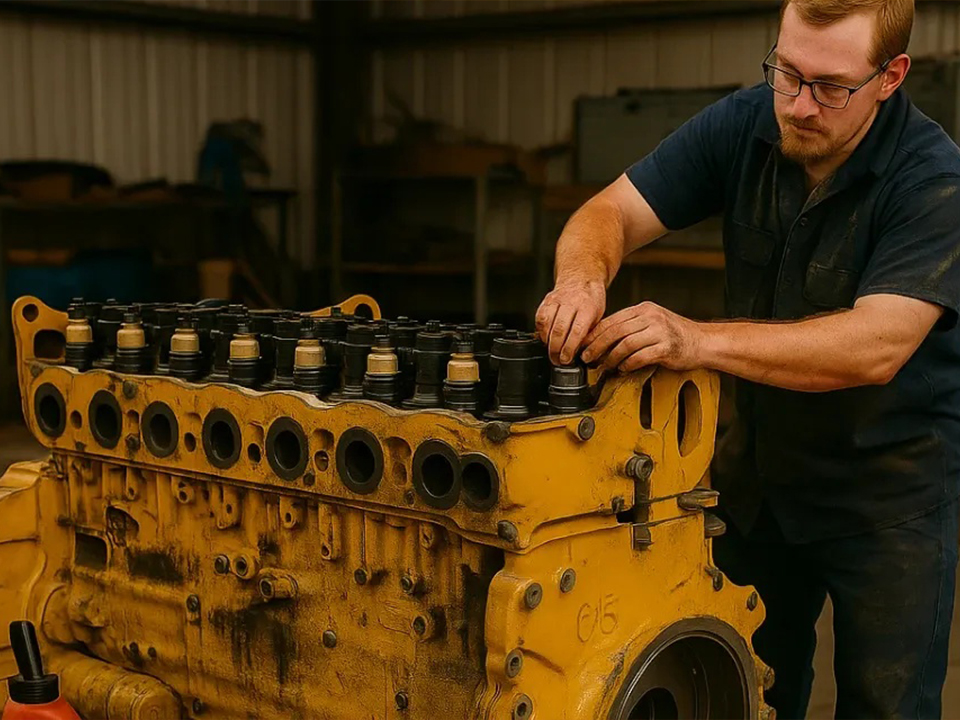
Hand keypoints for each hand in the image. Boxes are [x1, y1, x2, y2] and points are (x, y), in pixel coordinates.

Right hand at [535, 280, 605, 364]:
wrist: (581, 278)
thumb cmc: (591, 300)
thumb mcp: (598, 316)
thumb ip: (588, 333)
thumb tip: (580, 353)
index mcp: (587, 307)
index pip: (576, 331)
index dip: (569, 349)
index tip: (566, 359)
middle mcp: (571, 302)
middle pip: (559, 329)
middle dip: (556, 349)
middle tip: (557, 360)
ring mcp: (557, 300)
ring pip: (547, 324)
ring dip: (547, 342)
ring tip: (551, 352)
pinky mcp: (546, 300)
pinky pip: (540, 318)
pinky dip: (541, 331)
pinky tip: (545, 338)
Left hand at [581, 302, 704, 371]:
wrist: (703, 342)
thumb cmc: (675, 335)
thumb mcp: (651, 322)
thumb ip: (630, 326)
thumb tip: (602, 339)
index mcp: (644, 309)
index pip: (612, 320)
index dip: (594, 334)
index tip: (583, 345)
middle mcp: (651, 317)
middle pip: (615, 331)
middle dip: (597, 346)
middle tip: (587, 358)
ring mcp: (660, 332)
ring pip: (625, 344)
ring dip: (611, 358)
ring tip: (604, 366)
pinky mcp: (666, 348)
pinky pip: (640, 357)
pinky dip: (628, 364)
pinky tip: (623, 369)